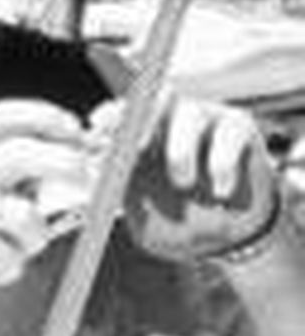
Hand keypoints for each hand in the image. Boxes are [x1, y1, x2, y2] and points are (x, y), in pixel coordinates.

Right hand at [0, 99, 101, 301]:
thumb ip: (6, 176)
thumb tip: (64, 174)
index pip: (5, 115)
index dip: (46, 115)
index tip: (76, 129)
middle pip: (21, 151)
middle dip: (63, 162)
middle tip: (85, 180)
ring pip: (21, 211)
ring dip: (36, 234)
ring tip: (25, 245)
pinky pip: (2, 253)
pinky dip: (8, 266)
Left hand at [99, 96, 281, 261]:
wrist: (233, 235)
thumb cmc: (178, 220)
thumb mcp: (144, 212)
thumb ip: (124, 191)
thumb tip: (97, 168)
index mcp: (142, 131)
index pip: (120, 110)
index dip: (109, 113)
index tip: (98, 127)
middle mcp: (173, 115)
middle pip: (153, 100)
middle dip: (141, 119)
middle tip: (135, 147)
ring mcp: (207, 117)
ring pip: (190, 114)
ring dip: (180, 150)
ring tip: (182, 183)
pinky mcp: (240, 127)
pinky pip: (228, 135)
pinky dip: (221, 165)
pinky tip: (220, 191)